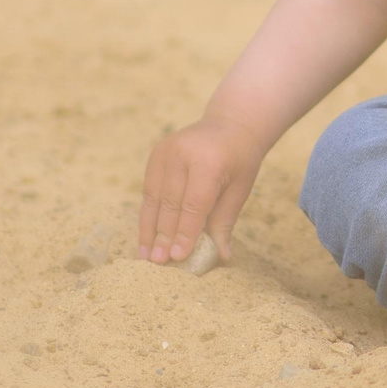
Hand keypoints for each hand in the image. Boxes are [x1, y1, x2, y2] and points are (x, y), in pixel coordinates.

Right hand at [138, 118, 263, 264]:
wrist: (231, 124)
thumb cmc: (240, 160)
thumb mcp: (240, 189)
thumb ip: (225, 221)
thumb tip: (221, 256)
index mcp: (209, 161)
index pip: (194, 203)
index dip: (185, 232)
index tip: (178, 257)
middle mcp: (183, 153)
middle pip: (170, 202)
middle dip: (165, 235)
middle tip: (160, 262)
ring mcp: (165, 151)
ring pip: (154, 198)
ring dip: (149, 229)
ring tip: (147, 257)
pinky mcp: (156, 154)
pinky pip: (149, 190)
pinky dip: (147, 215)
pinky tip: (146, 237)